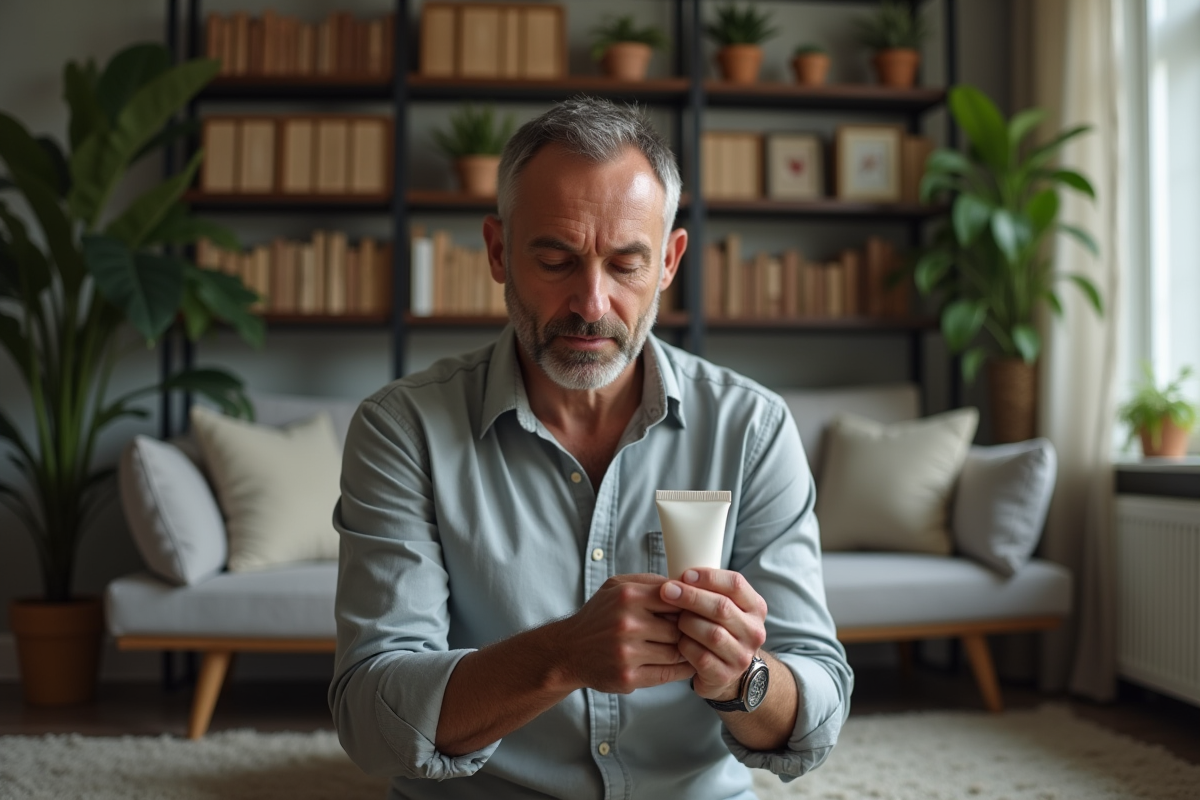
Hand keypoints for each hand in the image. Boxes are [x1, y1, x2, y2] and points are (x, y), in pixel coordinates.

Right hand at [557, 573, 695, 694]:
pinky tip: (681, 664)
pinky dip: (679, 670)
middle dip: (687, 631)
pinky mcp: (627, 678)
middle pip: (679, 628)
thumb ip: (650, 581)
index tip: (692, 611)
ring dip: (684, 651)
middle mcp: (627, 624)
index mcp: (628, 596)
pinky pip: (667, 675)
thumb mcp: (617, 586)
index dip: (689, 605)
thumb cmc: (599, 615)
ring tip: (687, 647)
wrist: (569, 650)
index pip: (677, 598)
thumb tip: (685, 584)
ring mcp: (627, 653)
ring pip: (676, 652)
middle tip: (692, 632)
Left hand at [659, 568, 767, 700]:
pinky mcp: (725, 675)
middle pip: (721, 607)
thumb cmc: (719, 629)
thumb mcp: (725, 607)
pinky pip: (701, 656)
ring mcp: (742, 656)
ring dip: (687, 623)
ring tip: (674, 619)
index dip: (708, 577)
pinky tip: (677, 641)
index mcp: (756, 607)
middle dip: (691, 596)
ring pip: (712, 633)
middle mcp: (754, 632)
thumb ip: (709, 590)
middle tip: (667, 591)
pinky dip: (685, 646)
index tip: (685, 575)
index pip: (736, 584)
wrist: (729, 672)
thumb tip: (677, 578)